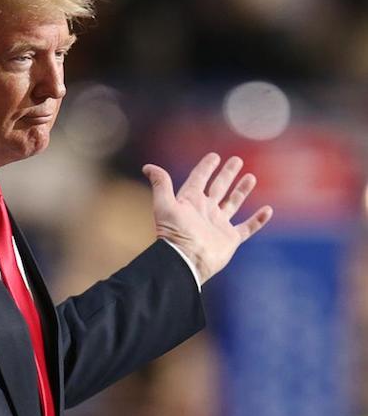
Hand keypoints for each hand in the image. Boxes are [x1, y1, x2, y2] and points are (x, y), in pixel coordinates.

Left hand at [142, 152, 272, 284]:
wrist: (186, 260)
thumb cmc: (174, 233)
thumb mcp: (164, 204)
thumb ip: (160, 184)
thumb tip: (148, 166)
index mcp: (190, 201)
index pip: (199, 179)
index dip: (206, 167)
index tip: (214, 156)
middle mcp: (205, 211)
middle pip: (218, 187)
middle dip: (227, 174)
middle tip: (236, 160)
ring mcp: (218, 224)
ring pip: (233, 203)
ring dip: (241, 191)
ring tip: (251, 177)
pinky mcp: (230, 239)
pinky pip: (247, 227)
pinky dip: (258, 220)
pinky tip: (267, 210)